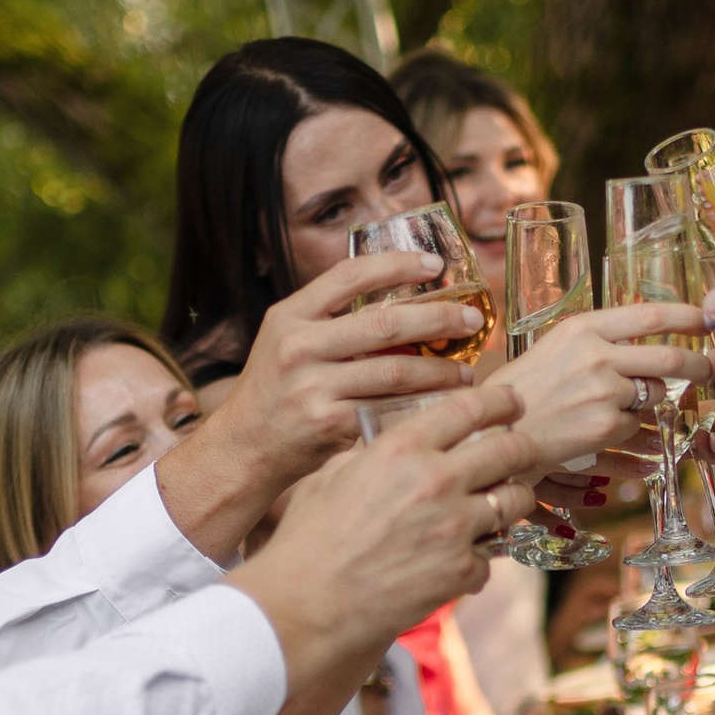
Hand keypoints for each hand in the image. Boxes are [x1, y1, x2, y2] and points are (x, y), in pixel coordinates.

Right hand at [159, 254, 485, 555]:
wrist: (243, 449)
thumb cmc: (276, 391)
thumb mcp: (287, 340)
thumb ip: (330, 317)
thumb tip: (402, 295)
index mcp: (289, 315)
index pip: (350, 275)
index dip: (398, 265)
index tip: (436, 266)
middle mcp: (298, 346)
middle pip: (384, 323)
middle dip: (438, 318)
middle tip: (471, 319)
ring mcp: (312, 387)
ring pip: (395, 371)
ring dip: (440, 371)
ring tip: (466, 373)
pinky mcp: (328, 425)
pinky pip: (389, 410)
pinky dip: (422, 408)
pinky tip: (443, 408)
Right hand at [234, 380, 530, 685]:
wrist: (308, 603)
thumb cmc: (310, 539)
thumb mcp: (333, 475)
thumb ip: (374, 453)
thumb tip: (395, 442)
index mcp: (401, 449)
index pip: (468, 407)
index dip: (499, 400)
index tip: (511, 400)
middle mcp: (435, 481)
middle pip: (509, 449)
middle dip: (522, 447)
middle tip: (522, 451)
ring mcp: (453, 527)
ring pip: (515, 500)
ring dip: (512, 502)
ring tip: (499, 507)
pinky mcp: (461, 570)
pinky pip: (491, 556)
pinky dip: (478, 560)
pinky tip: (456, 564)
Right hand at [498, 301, 714, 474]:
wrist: (496, 430)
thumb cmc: (526, 388)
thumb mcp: (558, 347)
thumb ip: (599, 339)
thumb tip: (647, 338)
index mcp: (584, 327)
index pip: (651, 315)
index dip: (688, 317)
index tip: (709, 319)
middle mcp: (596, 355)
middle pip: (670, 358)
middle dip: (699, 365)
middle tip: (709, 370)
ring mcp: (602, 392)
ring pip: (654, 395)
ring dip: (653, 402)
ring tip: (627, 405)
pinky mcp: (605, 426)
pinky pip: (636, 426)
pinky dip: (627, 429)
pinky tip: (599, 428)